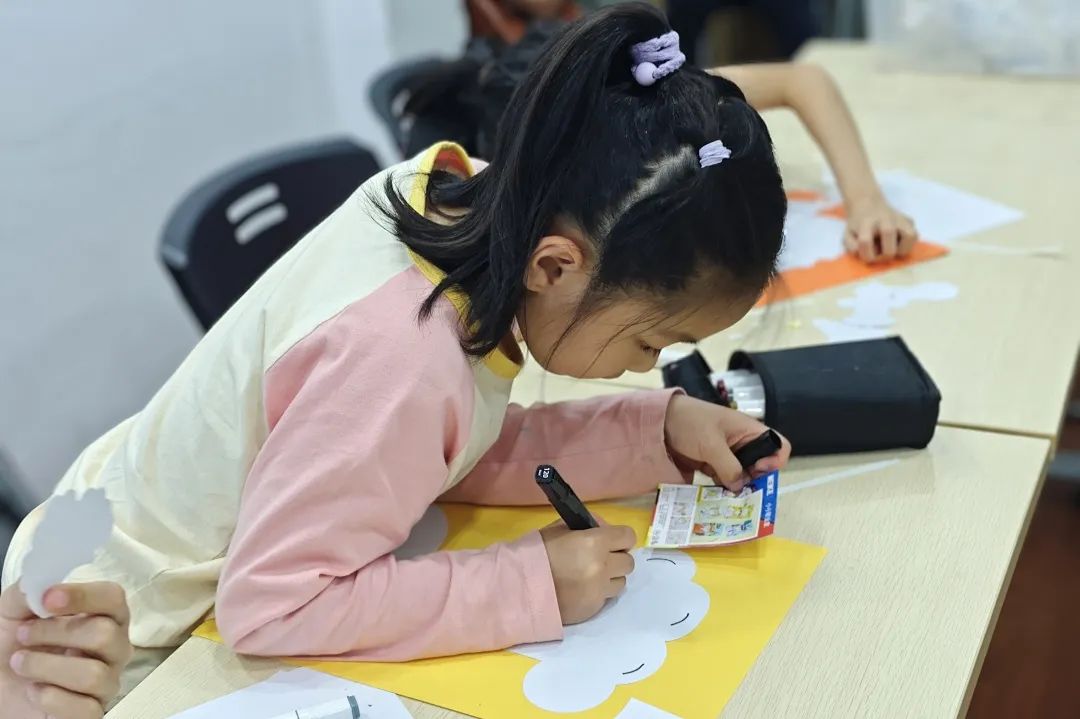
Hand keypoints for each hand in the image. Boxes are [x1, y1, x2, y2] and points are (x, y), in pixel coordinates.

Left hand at [1, 582, 131, 718]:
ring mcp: (106, 683)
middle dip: (55, 633)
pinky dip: (50, 698)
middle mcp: (113, 649)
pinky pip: (84, 708)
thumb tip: (44, 585)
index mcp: (102, 617)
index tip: (48, 600)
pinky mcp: (92, 714)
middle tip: (23, 635)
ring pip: (93, 674)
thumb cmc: (11, 646)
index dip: (84, 596)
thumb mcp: (12, 611)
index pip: (114, 598)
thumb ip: (29, 591)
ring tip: (19, 664)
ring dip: (45, 667)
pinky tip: (34, 692)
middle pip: (105, 634)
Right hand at [539, 522, 634, 624]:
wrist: (518, 587)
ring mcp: (599, 591)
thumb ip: (587, 526)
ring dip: (610, 578)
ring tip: (589, 577)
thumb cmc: (537, 552)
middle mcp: (603, 567)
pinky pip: (605, 598)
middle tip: (599, 558)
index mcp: (595, 542)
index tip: (611, 541)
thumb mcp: (560, 528)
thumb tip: (604, 529)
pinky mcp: (593, 609)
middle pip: (628, 562)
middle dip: (616, 558)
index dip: (620, 538)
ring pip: (620, 582)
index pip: (628, 537)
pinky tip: (579, 590)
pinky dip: (597, 593)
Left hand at [664, 394, 790, 490]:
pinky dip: (723, 488)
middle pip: (761, 466)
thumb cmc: (690, 422)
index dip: (775, 460)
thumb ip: (729, 466)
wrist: (660, 421)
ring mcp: (728, 455)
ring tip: (725, 497)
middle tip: (740, 491)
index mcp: (749, 431)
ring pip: (743, 476)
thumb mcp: (711, 444)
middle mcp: (743, 444)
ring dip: (737, 487)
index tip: (758, 470)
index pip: (778, 446)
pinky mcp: (714, 464)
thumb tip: (740, 487)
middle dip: (754, 480)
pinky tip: (715, 496)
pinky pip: (726, 479)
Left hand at [843, 195, 918, 262]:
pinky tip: (897, 244)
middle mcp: (885, 218)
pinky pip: (914, 236)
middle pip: (889, 234)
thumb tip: (862, 253)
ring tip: (893, 250)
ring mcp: (899, 218)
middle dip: (885, 253)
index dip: (866, 255)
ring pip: (910, 235)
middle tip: (881, 255)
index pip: (865, 241)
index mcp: (866, 222)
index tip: (867, 257)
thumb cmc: (858, 226)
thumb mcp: (848, 235)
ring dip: (902, 250)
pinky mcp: (909, 220)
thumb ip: (851, 246)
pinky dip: (907, 244)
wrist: (867, 206)